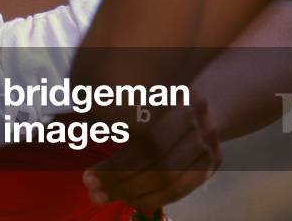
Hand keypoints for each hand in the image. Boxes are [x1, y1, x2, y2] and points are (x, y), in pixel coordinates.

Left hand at [82, 95, 220, 215]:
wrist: (207, 98)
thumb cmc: (161, 95)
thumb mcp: (143, 93)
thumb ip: (119, 113)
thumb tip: (77, 128)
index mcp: (182, 98)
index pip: (148, 144)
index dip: (118, 165)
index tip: (88, 176)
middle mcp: (201, 123)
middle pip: (159, 166)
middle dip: (122, 183)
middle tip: (93, 191)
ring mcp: (211, 145)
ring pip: (170, 181)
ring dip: (134, 194)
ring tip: (105, 196)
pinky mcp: (214, 164)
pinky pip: (181, 189)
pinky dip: (154, 197)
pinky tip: (131, 198)